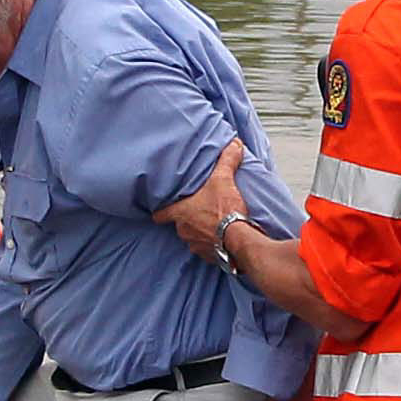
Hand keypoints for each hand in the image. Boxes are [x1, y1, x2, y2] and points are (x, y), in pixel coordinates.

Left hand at [159, 140, 247, 259]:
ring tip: (214, 225)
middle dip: (188, 220)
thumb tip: (234, 144)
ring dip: (201, 233)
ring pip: (194, 238)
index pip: (160, 214)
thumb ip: (226, 161)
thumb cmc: (225, 210)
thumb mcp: (224, 180)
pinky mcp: (210, 257)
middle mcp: (184, 231)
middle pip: (180, 225)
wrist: (239, 239)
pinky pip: (208, 250)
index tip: (161, 210)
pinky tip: (223, 238)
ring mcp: (196, 246)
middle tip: (199, 211)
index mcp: (181, 213)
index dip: (160, 211)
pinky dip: (214, 244)